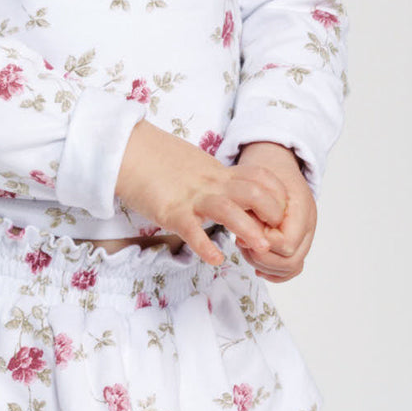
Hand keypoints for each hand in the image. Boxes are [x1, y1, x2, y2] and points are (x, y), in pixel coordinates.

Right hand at [114, 120, 288, 268]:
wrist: (128, 151)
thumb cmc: (160, 162)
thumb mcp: (197, 167)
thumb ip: (216, 180)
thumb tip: (231, 194)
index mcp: (219, 173)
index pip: (260, 177)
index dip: (278, 195)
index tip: (283, 213)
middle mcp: (211, 184)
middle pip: (253, 192)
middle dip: (272, 213)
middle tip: (275, 234)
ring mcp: (191, 197)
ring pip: (228, 210)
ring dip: (248, 229)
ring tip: (259, 249)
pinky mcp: (171, 211)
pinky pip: (192, 230)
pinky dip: (205, 246)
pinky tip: (215, 259)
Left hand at [230, 141, 316, 282]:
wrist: (277, 163)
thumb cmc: (265, 173)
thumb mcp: (257, 187)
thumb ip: (254, 213)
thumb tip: (245, 239)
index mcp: (302, 209)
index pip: (287, 243)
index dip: (264, 243)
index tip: (247, 233)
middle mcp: (308, 226)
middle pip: (290, 261)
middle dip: (262, 257)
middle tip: (243, 244)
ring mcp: (306, 236)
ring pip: (291, 268)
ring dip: (265, 264)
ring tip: (247, 248)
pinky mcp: (298, 242)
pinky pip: (292, 268)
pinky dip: (275, 272)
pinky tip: (258, 267)